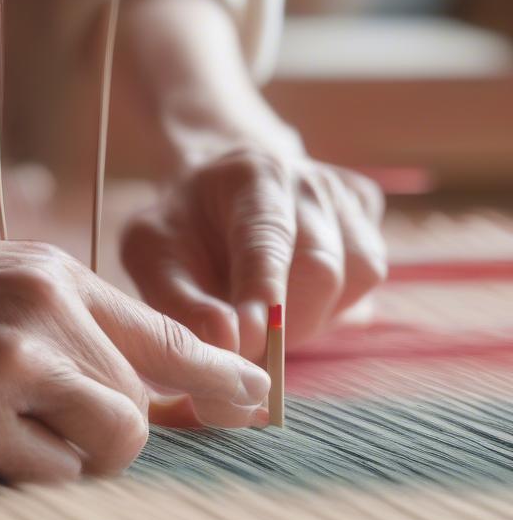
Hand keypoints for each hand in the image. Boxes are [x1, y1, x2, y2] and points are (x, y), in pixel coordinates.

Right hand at [0, 230, 270, 482]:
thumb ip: (67, 326)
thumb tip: (136, 389)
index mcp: (55, 274)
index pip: (166, 336)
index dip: (218, 377)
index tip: (252, 402)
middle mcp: (47, 308)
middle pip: (143, 404)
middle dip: (115, 434)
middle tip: (56, 431)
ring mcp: (12, 359)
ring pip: (112, 441)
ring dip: (80, 458)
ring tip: (17, 437)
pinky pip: (49, 474)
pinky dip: (31, 475)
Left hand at [121, 148, 386, 361]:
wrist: (212, 193)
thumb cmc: (180, 229)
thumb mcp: (151, 257)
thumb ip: (180, 302)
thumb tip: (227, 340)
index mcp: (251, 176)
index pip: (269, 238)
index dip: (263, 293)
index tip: (249, 338)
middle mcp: (308, 180)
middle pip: (321, 268)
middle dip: (286, 323)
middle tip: (246, 344)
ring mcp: (345, 195)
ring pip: (357, 277)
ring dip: (313, 317)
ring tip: (267, 315)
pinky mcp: (366, 215)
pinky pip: (367, 280)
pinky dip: (333, 304)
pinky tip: (294, 295)